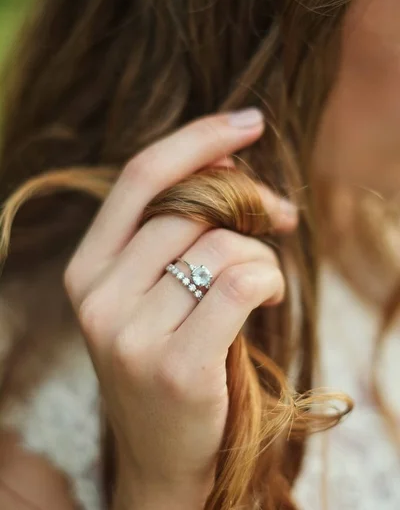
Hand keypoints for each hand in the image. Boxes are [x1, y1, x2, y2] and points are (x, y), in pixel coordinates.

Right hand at [63, 109, 295, 506]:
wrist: (164, 453)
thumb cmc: (171, 356)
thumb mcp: (156, 290)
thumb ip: (179, 229)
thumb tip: (228, 164)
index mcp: (88, 267)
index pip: (141, 178)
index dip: (197, 139)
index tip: (248, 121)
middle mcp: (97, 296)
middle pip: (190, 210)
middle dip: (248, 202)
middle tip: (278, 215)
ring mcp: (129, 335)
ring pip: (220, 247)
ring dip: (260, 255)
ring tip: (264, 280)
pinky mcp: (173, 366)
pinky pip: (239, 283)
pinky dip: (268, 279)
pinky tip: (269, 295)